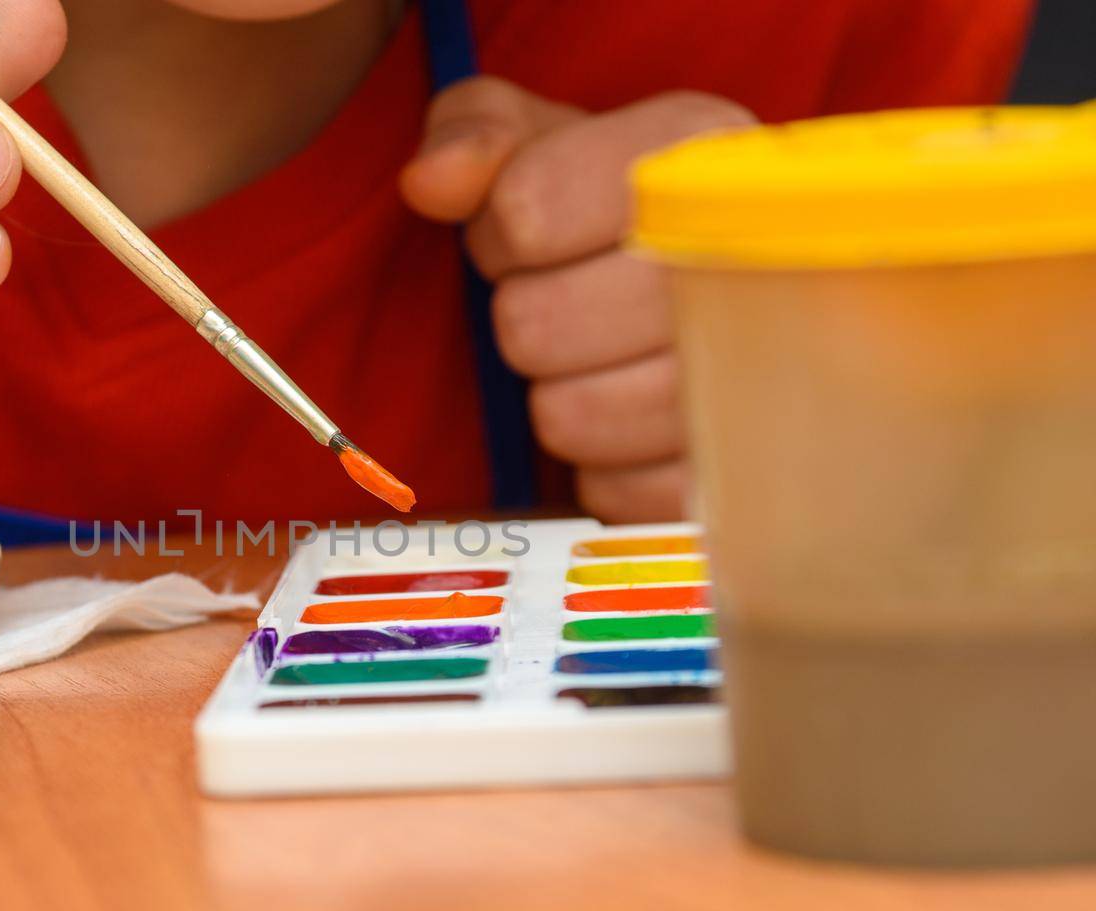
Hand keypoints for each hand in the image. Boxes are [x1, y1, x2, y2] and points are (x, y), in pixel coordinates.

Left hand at [400, 77, 752, 522]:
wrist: (722, 287)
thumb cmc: (607, 209)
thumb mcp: (538, 140)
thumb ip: (476, 133)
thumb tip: (432, 182)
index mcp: (695, 148)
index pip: (525, 211)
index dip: (496, 234)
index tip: (525, 234)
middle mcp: (751, 250)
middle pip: (536, 326)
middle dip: (524, 320)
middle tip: (561, 305)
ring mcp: (765, 370)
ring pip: (569, 416)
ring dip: (559, 395)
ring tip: (599, 361)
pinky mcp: (746, 468)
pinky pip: (613, 491)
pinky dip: (602, 466)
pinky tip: (631, 420)